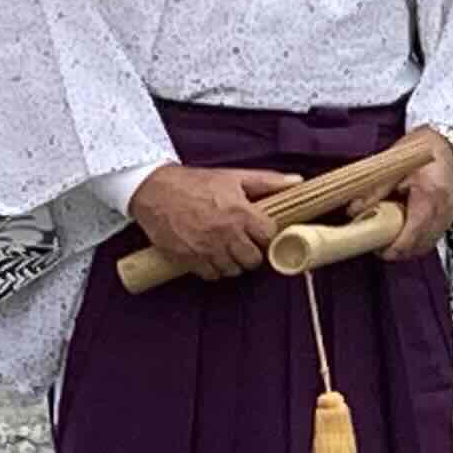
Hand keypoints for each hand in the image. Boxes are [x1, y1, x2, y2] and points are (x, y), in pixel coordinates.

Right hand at [128, 164, 298, 280]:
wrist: (154, 190)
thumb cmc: (196, 183)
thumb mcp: (233, 177)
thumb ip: (267, 181)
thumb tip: (298, 181)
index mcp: (241, 213)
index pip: (269, 237)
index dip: (267, 237)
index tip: (261, 234)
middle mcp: (226, 234)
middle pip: (253, 259)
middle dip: (253, 254)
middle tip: (246, 245)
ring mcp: (206, 249)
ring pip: (233, 270)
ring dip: (234, 263)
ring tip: (228, 251)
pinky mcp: (187, 259)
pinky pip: (210, 275)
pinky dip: (214, 270)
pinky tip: (212, 257)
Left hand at [386, 137, 452, 263]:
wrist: (444, 144)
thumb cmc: (419, 152)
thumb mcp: (392, 167)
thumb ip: (374, 190)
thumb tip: (353, 211)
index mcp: (429, 197)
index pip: (412, 235)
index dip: (394, 248)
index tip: (377, 249)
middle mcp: (443, 209)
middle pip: (420, 246)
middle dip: (399, 251)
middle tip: (378, 245)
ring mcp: (449, 214)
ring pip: (427, 245)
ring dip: (408, 248)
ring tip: (390, 238)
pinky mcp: (449, 216)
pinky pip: (432, 237)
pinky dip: (418, 240)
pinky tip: (404, 231)